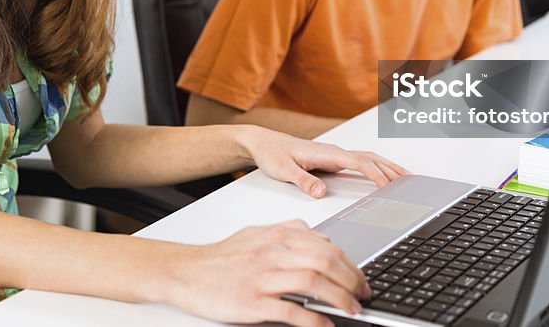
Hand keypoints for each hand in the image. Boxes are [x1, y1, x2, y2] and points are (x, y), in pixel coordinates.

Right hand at [165, 220, 368, 326]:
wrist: (185, 272)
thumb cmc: (221, 257)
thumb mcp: (256, 233)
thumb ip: (288, 232)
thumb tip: (319, 237)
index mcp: (276, 236)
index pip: (326, 246)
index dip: (350, 263)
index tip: (360, 278)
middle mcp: (272, 253)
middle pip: (325, 261)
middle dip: (351, 280)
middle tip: (362, 295)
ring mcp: (262, 277)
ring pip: (313, 282)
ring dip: (339, 298)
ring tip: (352, 310)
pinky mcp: (252, 302)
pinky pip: (290, 310)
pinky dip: (313, 320)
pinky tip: (325, 326)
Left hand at [241, 126, 408, 196]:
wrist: (262, 143)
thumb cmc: (272, 154)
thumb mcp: (283, 170)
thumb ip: (303, 181)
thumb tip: (321, 191)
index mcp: (327, 153)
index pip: (359, 162)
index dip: (376, 174)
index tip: (389, 185)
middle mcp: (334, 151)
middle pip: (370, 158)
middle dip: (390, 169)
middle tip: (408, 183)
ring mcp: (334, 154)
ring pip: (368, 157)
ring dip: (386, 165)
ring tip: (404, 177)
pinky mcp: (332, 158)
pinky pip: (360, 160)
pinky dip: (376, 165)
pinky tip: (381, 173)